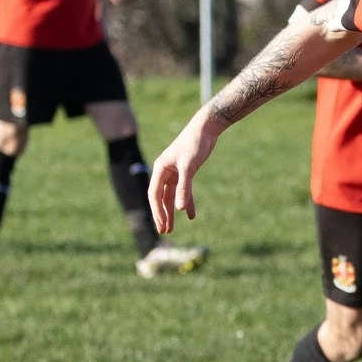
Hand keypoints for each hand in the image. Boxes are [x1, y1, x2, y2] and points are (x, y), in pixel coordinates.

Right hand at [148, 111, 223, 231]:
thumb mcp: (189, 167)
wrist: (206, 129)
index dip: (157, 211)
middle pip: (160, 198)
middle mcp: (164, 172)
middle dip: (162, 215)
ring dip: (172, 211)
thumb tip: (180, 208)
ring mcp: (175, 172)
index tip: (162, 225)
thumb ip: (184, 187)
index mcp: (160, 169)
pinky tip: (192, 215)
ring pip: (171, 196)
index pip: (154, 194)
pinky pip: (184, 191)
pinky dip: (187, 202)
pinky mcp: (185, 172)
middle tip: (164, 231)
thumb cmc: (195, 144)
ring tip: (172, 228)